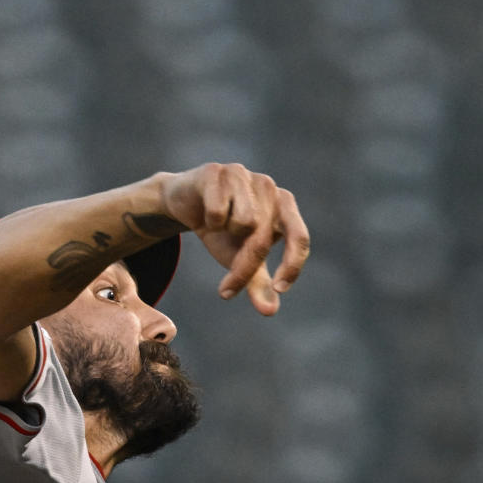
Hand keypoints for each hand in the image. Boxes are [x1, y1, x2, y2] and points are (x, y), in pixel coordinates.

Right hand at [161, 163, 309, 314]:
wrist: (184, 202)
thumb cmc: (220, 230)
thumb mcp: (239, 258)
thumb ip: (257, 282)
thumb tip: (270, 311)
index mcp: (284, 204)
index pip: (299, 237)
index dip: (292, 265)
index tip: (279, 290)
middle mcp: (268, 186)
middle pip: (263, 238)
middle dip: (244, 269)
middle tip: (226, 292)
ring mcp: (243, 175)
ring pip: (242, 222)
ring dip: (225, 235)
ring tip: (217, 227)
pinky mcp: (217, 171)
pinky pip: (217, 211)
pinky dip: (208, 221)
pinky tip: (204, 213)